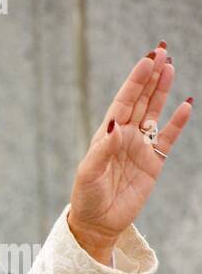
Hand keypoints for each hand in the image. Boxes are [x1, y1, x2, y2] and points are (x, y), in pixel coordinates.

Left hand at [68, 41, 191, 261]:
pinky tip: (186, 104)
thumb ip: (101, 150)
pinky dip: (178, 122)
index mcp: (106, 135)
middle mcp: (125, 136)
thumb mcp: (88, 174)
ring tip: (170, 67)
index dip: (135, 80)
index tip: (147, 60)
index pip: (124, 101)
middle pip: (141, 100)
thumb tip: (115, 126)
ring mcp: (140, 147)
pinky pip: (169, 138)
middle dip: (150, 76)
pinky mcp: (154, 162)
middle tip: (161, 51)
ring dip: (163, 91)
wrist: (98, 222)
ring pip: (155, 112)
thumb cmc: (86, 197)